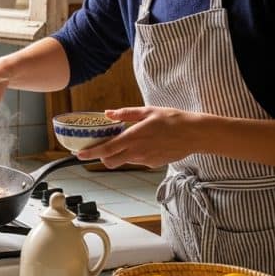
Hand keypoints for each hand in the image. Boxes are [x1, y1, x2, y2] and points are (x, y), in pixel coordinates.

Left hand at [75, 107, 203, 168]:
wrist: (195, 134)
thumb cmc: (173, 120)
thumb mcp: (148, 111)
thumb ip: (126, 114)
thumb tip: (108, 113)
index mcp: (133, 137)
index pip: (106, 150)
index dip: (91, 154)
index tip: (79, 155)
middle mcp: (137, 152)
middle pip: (110, 162)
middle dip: (103, 157)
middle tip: (102, 147)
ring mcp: (146, 160)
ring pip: (124, 161)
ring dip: (120, 154)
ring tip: (129, 140)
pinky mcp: (154, 164)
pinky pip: (138, 161)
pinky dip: (135, 155)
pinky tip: (146, 144)